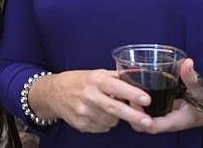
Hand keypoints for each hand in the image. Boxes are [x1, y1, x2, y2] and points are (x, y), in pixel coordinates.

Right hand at [28, 70, 154, 132]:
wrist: (54, 93)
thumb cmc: (80, 81)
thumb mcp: (96, 74)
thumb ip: (117, 77)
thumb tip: (140, 76)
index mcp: (94, 80)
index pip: (115, 87)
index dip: (132, 93)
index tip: (146, 99)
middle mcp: (88, 96)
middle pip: (115, 108)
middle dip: (134, 116)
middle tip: (148, 122)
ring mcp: (84, 112)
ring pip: (111, 121)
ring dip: (116, 117)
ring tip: (107, 107)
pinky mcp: (81, 124)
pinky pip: (103, 128)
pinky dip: (105, 123)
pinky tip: (97, 114)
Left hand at [128, 58, 202, 133]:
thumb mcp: (202, 90)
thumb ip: (192, 78)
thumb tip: (186, 63)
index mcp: (175, 121)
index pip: (151, 126)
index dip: (139, 117)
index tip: (132, 101)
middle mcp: (167, 121)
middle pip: (142, 125)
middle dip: (130, 113)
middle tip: (124, 94)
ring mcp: (164, 116)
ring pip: (142, 118)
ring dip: (132, 108)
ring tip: (124, 90)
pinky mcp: (164, 110)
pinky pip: (147, 111)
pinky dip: (138, 103)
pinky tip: (133, 89)